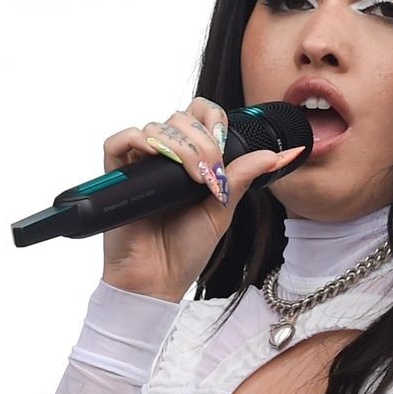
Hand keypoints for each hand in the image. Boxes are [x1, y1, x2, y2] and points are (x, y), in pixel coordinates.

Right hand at [98, 97, 302, 301]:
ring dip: (178, 146)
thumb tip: (277, 156)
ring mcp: (139, 164)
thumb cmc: (187, 249)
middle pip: (179, 118)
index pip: (198, 115)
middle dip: (200, 141)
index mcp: (190, 159)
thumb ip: (244, 176)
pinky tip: (153, 156)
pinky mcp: (115, 175)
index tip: (223, 141)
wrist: (159, 278)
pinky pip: (118, 141)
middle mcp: (165, 157)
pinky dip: (135, 139)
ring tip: (190, 178)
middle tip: (208, 173)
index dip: (211, 118)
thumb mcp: (222, 208)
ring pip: (155, 127)